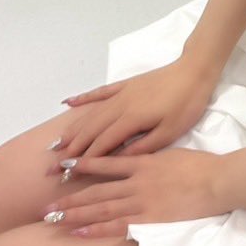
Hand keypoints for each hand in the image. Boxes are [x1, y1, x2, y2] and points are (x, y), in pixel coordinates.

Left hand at [42, 148, 225, 236]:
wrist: (217, 180)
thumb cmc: (201, 166)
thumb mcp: (171, 153)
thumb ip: (151, 158)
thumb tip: (137, 158)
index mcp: (142, 162)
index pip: (104, 164)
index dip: (82, 165)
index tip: (62, 167)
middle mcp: (135, 181)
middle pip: (95, 190)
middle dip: (70, 198)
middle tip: (46, 206)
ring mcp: (141, 201)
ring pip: (100, 208)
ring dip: (75, 214)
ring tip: (53, 220)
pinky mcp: (149, 219)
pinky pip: (117, 226)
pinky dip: (96, 229)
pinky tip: (78, 232)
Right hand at [49, 59, 216, 160]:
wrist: (195, 71)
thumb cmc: (186, 105)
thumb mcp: (170, 132)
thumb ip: (143, 147)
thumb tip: (119, 161)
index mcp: (131, 120)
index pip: (101, 144)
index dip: (83, 160)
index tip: (66, 175)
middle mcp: (120, 106)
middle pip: (90, 130)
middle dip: (70, 149)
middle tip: (50, 165)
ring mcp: (122, 93)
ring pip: (91, 113)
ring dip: (72, 128)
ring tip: (55, 143)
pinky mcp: (126, 84)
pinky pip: (100, 92)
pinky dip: (83, 98)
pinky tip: (68, 103)